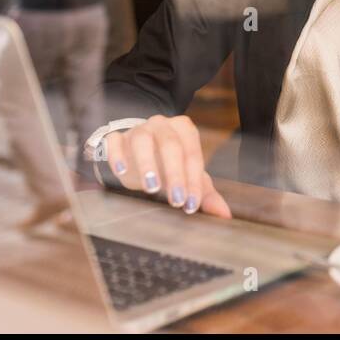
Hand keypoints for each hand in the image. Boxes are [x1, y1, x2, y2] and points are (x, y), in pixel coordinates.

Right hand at [103, 115, 231, 218]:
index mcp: (184, 129)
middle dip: (175, 174)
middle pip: (170, 144)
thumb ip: (205, 194)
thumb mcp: (188, 176)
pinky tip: (122, 172)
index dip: (193, 180)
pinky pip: (115, 142)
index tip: (191, 204)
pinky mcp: (117, 138)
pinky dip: (118, 156)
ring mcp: (138, 129)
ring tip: (152, 187)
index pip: (192, 154)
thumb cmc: (168, 165)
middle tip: (176, 200)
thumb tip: (224, 215)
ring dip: (147, 163)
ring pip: (142, 140)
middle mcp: (162, 124)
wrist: (138, 153)